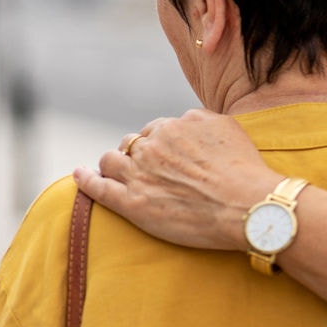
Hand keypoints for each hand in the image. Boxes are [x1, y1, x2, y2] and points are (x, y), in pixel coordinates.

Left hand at [73, 109, 282, 252]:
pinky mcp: (132, 203)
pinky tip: (79, 175)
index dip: (159, 143)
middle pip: (132, 144)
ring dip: (114, 164)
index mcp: (175, 126)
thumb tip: (188, 121)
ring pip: (112, 160)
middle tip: (149, 171)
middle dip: (136, 154)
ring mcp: (140, 173)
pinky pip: (98, 187)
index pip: (156, 130)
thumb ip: (201, 120)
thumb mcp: (227, 128)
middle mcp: (153, 144)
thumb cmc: (245, 170)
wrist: (247, 205)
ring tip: (117, 174)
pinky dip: (86, 180)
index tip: (166, 156)